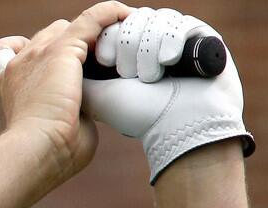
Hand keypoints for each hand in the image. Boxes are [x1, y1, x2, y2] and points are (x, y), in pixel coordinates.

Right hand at [0, 2, 132, 183]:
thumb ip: (70, 114)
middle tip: (104, 66)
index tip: (65, 65)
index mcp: (14, 83)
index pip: (19, 51)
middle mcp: (22, 63)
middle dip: (78, 46)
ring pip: (75, 27)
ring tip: (123, 48)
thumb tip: (85, 115)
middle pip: (53, 36)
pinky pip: (93, 18)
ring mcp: (40, 52)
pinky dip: (112, 15)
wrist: (37, 149)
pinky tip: (129, 19)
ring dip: (98, 34)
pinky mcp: (62, 47)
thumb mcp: (56, 130)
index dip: (41, 53)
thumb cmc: (49, 153)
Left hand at [82, 7, 253, 181]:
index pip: (111, 25)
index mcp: (126, 54)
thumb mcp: (96, 92)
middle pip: (132, 18)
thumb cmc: (138, 114)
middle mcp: (151, 44)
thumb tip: (66, 49)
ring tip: (150, 76)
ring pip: (155, 18)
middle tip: (127, 73)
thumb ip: (77, 68)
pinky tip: (168, 60)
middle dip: (126, 44)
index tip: (103, 60)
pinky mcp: (202, 38)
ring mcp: (177, 40)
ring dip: (147, 47)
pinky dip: (171, 40)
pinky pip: (181, 22)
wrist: (179, 129)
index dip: (107, 37)